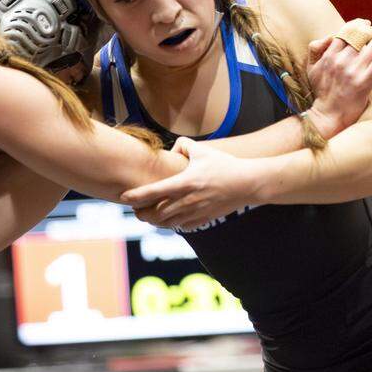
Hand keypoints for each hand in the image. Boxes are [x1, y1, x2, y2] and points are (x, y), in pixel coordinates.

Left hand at [120, 137, 261, 229]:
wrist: (248, 184)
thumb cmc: (224, 165)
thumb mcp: (203, 150)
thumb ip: (183, 145)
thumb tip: (171, 149)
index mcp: (185, 182)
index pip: (153, 191)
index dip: (136, 195)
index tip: (123, 197)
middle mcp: (188, 200)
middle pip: (156, 213)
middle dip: (141, 213)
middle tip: (135, 209)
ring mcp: (196, 212)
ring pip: (167, 224)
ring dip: (154, 221)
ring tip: (147, 215)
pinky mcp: (204, 219)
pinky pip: (181, 226)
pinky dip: (170, 224)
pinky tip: (167, 219)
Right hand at [305, 19, 371, 136]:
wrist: (329, 114)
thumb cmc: (321, 91)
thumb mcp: (311, 68)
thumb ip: (315, 49)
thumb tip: (330, 36)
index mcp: (329, 56)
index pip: (345, 32)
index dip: (358, 24)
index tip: (365, 24)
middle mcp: (341, 61)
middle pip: (361, 36)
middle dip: (371, 31)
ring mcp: (353, 71)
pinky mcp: (365, 81)